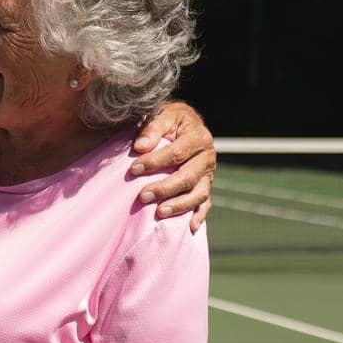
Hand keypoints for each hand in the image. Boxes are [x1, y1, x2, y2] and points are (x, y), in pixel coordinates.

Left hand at [131, 100, 214, 231]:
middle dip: (165, 188)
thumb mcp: (162, 115)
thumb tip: (140, 147)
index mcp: (198, 137)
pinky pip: (205, 204)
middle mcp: (207, 157)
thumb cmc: (169, 120)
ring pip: (198, 194)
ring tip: (159, 213)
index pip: (176, 153)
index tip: (133, 170)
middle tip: (142, 197)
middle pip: (188, 177)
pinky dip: (199, 215)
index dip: (155, 162)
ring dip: (179, 205)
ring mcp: (209, 174)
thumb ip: (152, 128)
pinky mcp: (206, 186)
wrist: (185, 123)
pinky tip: (190, 228)